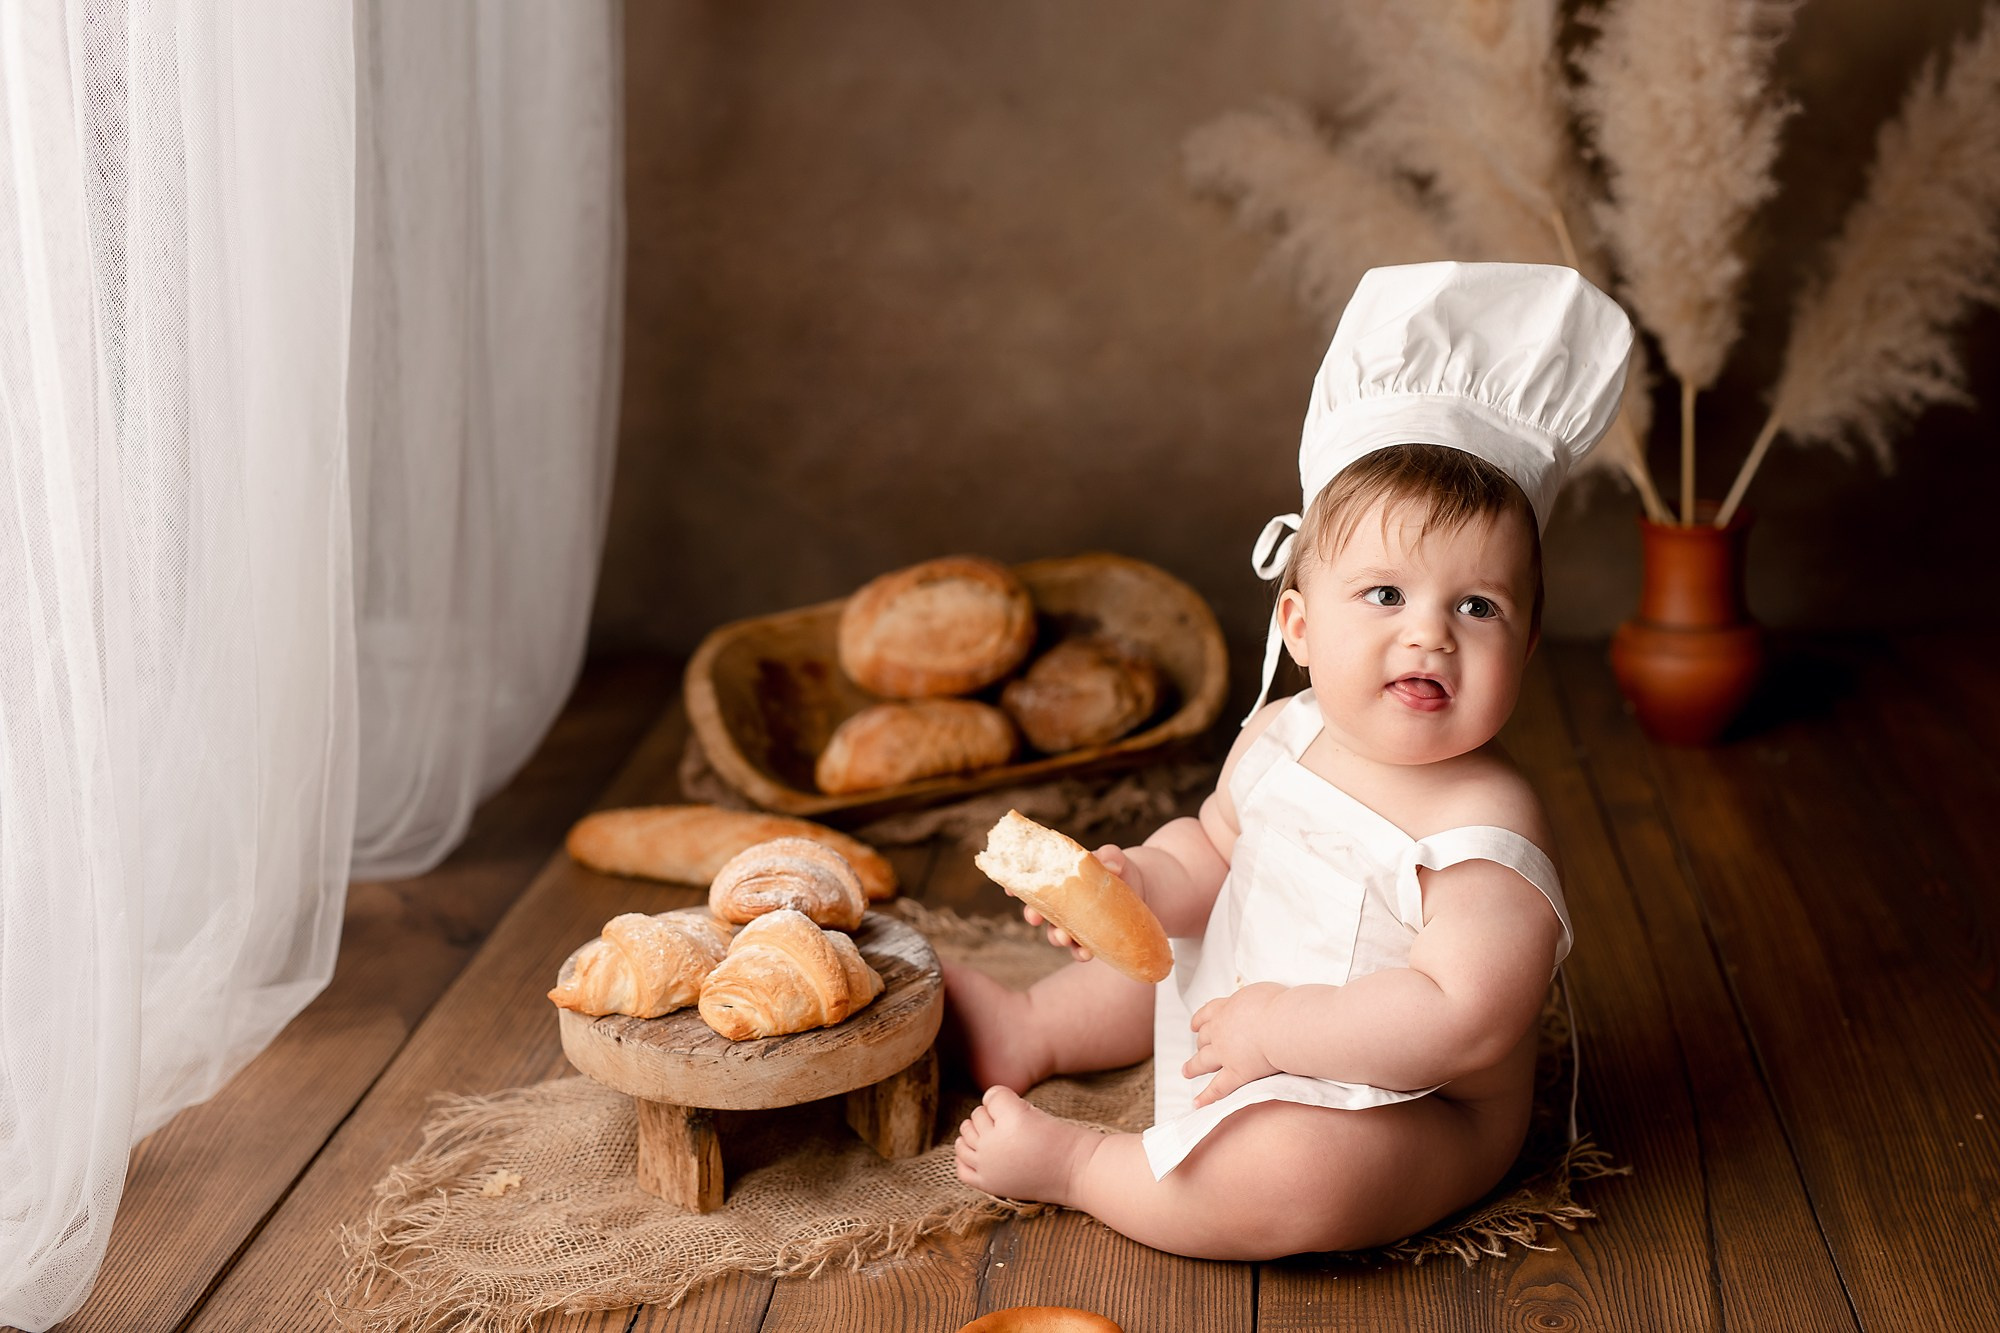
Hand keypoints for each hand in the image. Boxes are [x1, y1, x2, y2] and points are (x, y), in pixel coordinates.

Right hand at [1013, 844, 1135, 963]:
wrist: (1135, 887)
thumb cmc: (1115, 866)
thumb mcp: (1112, 858)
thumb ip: (1110, 857)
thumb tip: (1113, 866)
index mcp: (1056, 880)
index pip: (1030, 883)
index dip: (1015, 886)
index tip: (1009, 888)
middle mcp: (1059, 904)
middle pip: (1038, 911)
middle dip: (1034, 915)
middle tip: (1035, 917)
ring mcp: (1072, 923)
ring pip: (1055, 934)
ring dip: (1056, 937)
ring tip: (1063, 937)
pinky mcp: (1088, 939)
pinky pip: (1079, 950)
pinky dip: (1079, 952)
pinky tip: (1086, 952)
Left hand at [1185, 982, 1284, 1105]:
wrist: (1282, 1025)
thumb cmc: (1278, 1006)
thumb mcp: (1261, 992)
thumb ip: (1251, 1000)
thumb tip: (1254, 1003)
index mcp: (1226, 1009)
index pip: (1208, 1013)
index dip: (1199, 1020)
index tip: (1195, 1025)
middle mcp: (1220, 1031)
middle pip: (1204, 1037)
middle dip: (1199, 1043)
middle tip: (1197, 1047)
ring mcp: (1225, 1054)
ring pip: (1202, 1061)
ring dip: (1192, 1066)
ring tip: (1186, 1071)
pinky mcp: (1235, 1074)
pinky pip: (1217, 1088)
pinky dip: (1206, 1097)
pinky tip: (1197, 1103)